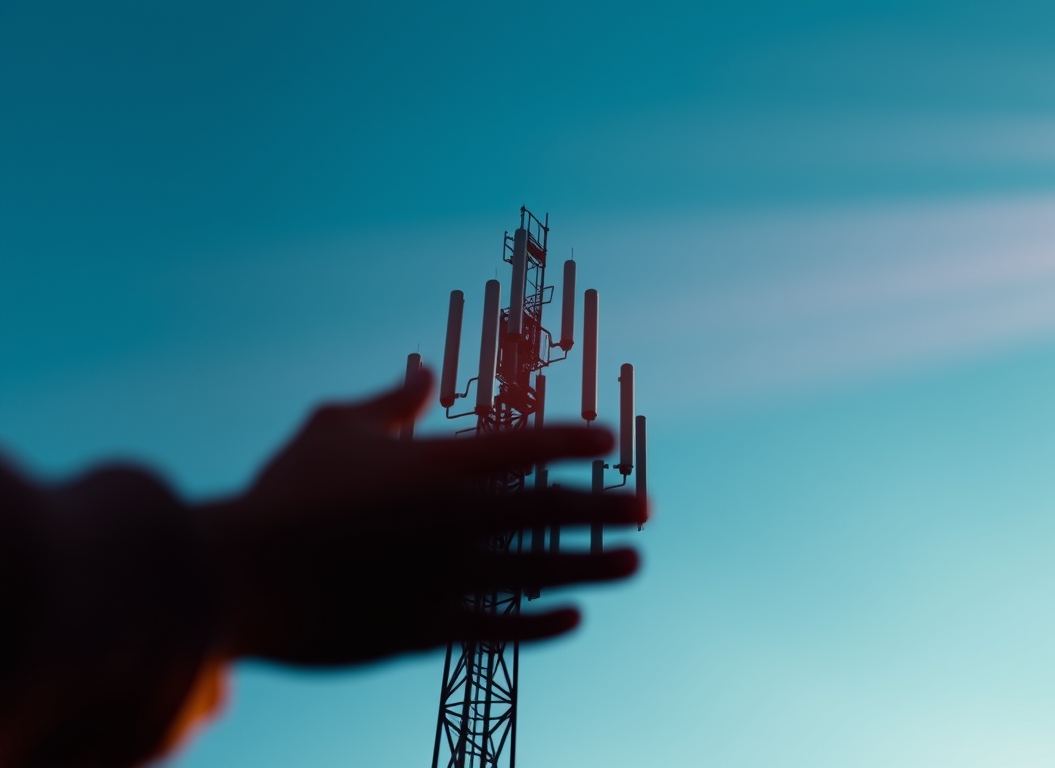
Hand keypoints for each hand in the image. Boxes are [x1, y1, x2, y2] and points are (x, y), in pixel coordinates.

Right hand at [202, 368, 645, 665]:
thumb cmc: (283, 495)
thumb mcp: (334, 428)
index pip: (532, 447)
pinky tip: (574, 618)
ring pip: (545, 572)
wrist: (236, 576)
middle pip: (556, 512)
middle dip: (608, 509)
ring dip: (594, 566)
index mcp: (441, 465)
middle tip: (647, 511)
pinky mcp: (429, 629)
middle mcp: (460, 521)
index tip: (609, 443)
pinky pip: (505, 628)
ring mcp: (450, 578)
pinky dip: (545, 625)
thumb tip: (424, 371)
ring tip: (633, 562)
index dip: (576, 442)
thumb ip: (389, 401)